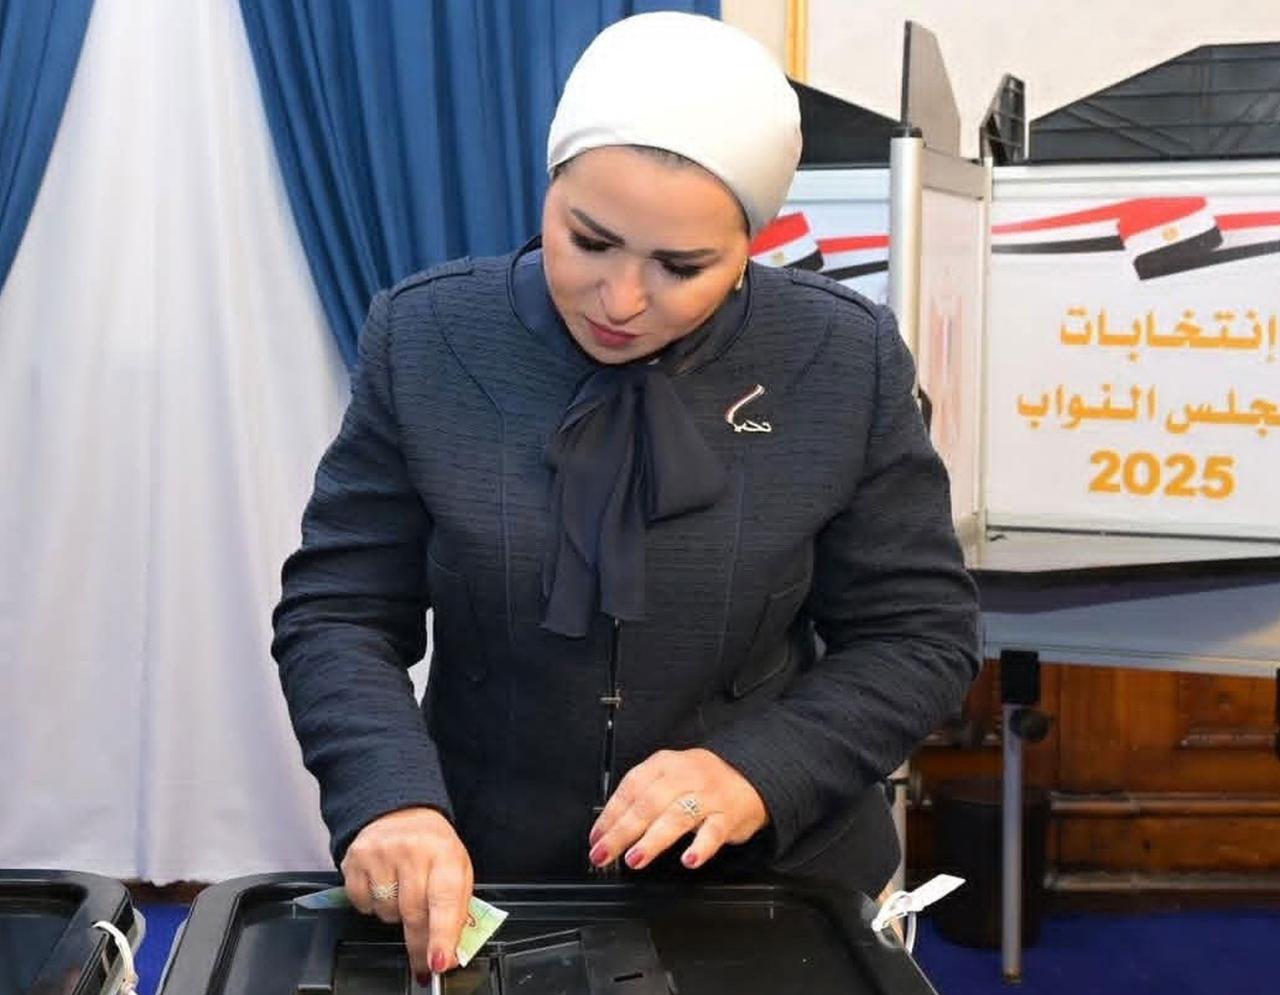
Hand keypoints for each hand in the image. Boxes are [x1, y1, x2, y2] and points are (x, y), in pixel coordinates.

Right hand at [341, 807, 473, 982]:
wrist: (401, 810)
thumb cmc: (433, 846)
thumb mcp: (457, 868)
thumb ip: (457, 909)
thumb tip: (449, 953)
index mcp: (444, 853)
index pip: (445, 901)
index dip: (442, 936)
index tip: (440, 962)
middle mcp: (413, 850)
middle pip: (414, 913)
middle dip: (419, 945)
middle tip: (424, 965)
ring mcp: (381, 853)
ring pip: (387, 912)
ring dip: (396, 916)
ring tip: (404, 894)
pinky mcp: (356, 858)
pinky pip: (362, 904)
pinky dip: (373, 905)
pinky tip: (383, 886)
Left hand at [588, 748, 768, 871]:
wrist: (752, 776)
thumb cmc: (702, 781)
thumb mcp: (671, 777)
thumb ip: (644, 797)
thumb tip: (609, 828)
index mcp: (665, 765)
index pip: (631, 788)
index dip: (610, 814)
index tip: (596, 837)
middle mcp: (685, 777)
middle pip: (648, 804)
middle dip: (622, 831)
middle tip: (604, 853)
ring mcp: (708, 796)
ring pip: (677, 817)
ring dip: (653, 840)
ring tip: (635, 858)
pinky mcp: (729, 815)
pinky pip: (713, 832)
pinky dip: (700, 847)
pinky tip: (688, 860)